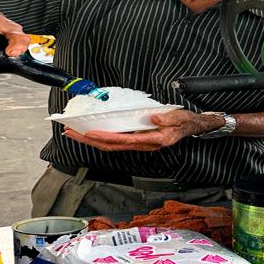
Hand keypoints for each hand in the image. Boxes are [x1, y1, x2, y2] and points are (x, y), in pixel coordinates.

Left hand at [63, 110, 223, 151]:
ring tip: (75, 133)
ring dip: (92, 140)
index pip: (124, 140)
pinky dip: (102, 138)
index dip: (105, 138)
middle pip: (111, 146)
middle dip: (89, 140)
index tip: (90, 133)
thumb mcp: (180, 118)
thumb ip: (167, 118)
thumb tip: (152, 118)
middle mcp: (143, 144)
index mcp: (153, 140)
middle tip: (71, 133)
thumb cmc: (185, 122)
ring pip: (111, 145)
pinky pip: (117, 141)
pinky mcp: (138, 139)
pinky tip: (92, 133)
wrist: (192, 127)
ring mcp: (139, 143)